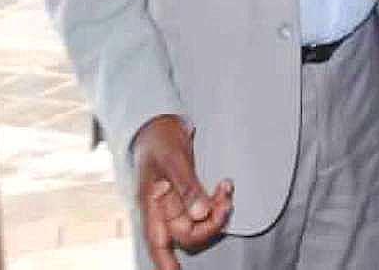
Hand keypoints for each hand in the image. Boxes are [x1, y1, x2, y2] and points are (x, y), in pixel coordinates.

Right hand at [133, 115, 232, 269]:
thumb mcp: (173, 159)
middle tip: (226, 198)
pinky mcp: (189, 194)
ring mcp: (177, 203)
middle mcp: (164, 210)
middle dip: (211, 223)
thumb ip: (187, 187)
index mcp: (151, 205)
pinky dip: (218, 201)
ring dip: (218, 211)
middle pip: (189, 234)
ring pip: (201, 222)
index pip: (158, 243)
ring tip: (226, 188)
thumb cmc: (159, 139)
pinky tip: (224, 187)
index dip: (166, 264)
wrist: (159, 122)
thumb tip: (200, 213)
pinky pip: (206, 208)